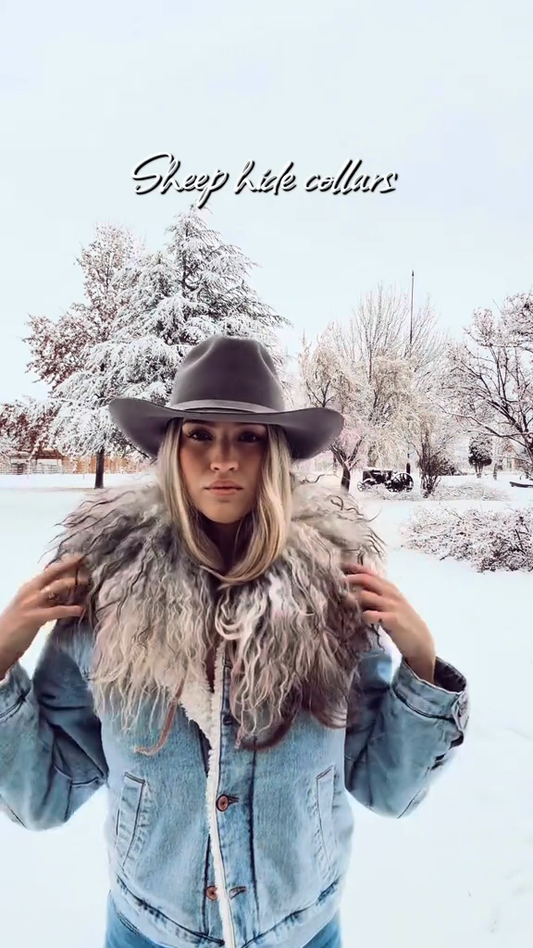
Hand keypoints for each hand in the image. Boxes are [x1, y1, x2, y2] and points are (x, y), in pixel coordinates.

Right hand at [0, 554, 88, 675]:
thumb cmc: (16, 627)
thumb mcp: (30, 607)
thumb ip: (46, 599)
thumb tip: (66, 592)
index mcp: (28, 588)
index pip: (48, 571)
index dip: (64, 563)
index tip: (79, 557)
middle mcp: (29, 591)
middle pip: (52, 572)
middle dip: (69, 564)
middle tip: (85, 559)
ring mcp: (31, 603)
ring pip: (56, 587)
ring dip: (73, 583)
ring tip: (87, 582)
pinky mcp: (33, 618)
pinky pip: (56, 611)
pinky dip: (70, 609)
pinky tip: (81, 610)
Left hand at [342, 563, 435, 682]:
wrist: (420, 640)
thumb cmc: (401, 621)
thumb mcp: (389, 604)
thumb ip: (374, 597)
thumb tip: (352, 594)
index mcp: (389, 588)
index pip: (370, 573)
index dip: (355, 568)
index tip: (340, 566)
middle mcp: (390, 594)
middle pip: (367, 580)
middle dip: (351, 579)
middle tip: (337, 580)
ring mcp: (391, 606)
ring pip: (367, 596)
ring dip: (353, 598)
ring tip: (344, 602)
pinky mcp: (392, 620)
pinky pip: (373, 615)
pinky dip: (364, 615)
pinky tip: (361, 619)